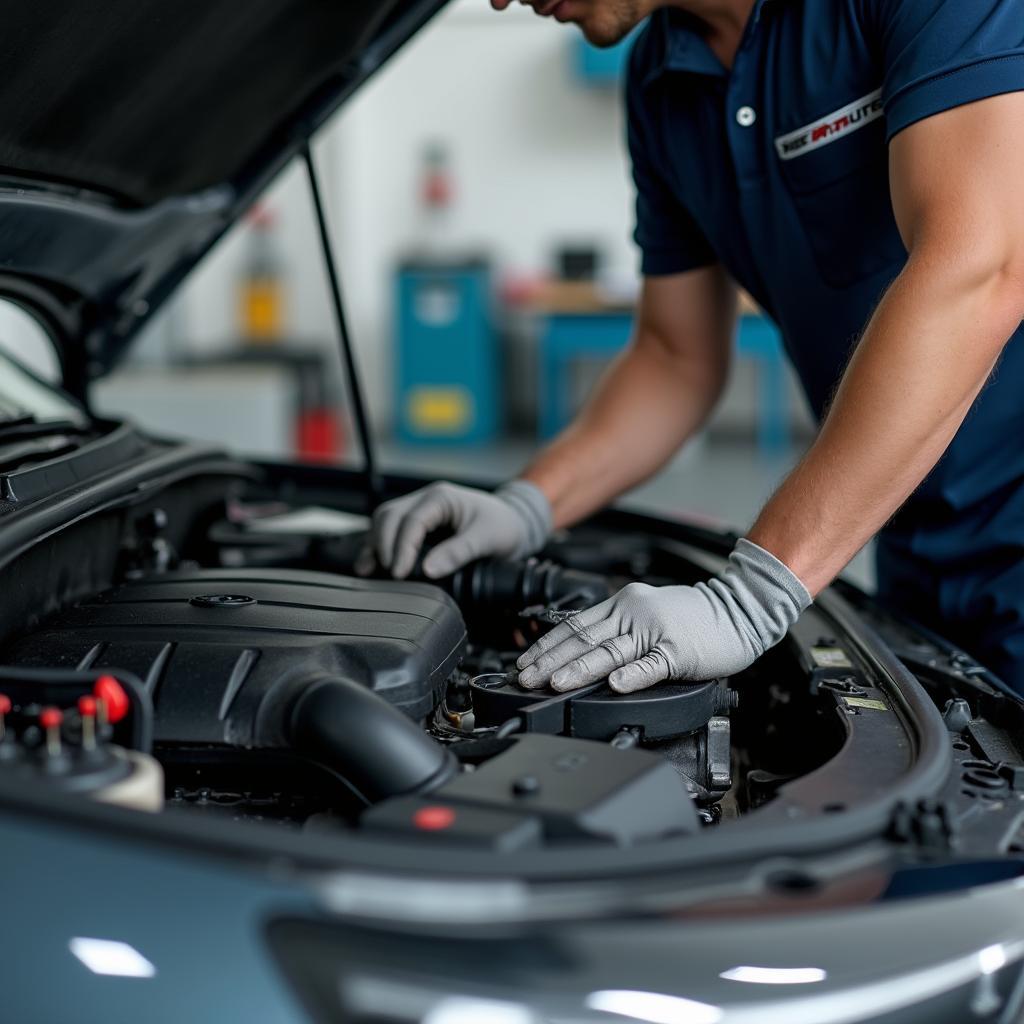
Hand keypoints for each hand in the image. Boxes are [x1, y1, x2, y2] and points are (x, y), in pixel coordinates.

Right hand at [356, 480, 551, 579]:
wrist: (513, 523)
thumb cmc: (503, 526)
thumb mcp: (487, 539)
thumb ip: (459, 552)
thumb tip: (428, 570)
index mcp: (442, 497)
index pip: (412, 520)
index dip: (402, 548)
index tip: (400, 573)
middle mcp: (426, 499)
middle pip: (390, 516)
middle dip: (383, 546)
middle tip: (389, 575)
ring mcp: (419, 509)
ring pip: (384, 521)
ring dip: (375, 545)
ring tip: (371, 572)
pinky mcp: (417, 523)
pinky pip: (390, 530)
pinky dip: (378, 546)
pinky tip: (370, 565)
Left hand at [516, 539, 810, 692]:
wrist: (740, 609)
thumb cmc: (694, 618)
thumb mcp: (646, 613)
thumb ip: (617, 629)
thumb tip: (581, 652)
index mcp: (622, 604)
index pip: (574, 625)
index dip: (546, 645)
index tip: (523, 662)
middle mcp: (633, 613)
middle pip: (583, 638)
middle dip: (550, 661)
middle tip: (525, 678)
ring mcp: (655, 631)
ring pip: (610, 651)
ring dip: (580, 668)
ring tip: (556, 682)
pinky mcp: (678, 650)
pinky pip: (651, 664)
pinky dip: (632, 675)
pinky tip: (616, 685)